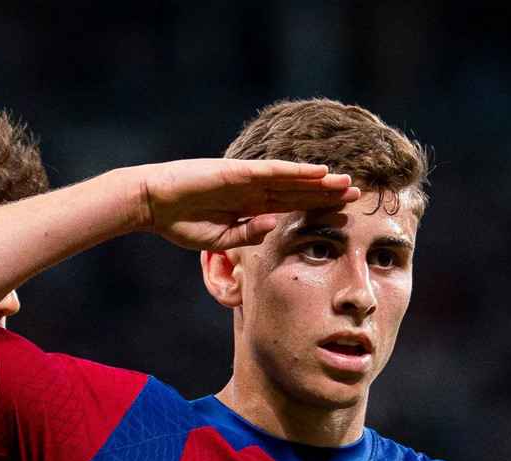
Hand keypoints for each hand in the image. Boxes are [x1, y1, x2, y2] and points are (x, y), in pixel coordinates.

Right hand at [139, 159, 359, 250]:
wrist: (152, 203)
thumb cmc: (179, 223)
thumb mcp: (219, 239)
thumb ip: (247, 234)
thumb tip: (274, 227)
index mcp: (248, 207)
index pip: (290, 207)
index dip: (316, 209)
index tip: (341, 215)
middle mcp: (252, 190)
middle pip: (298, 191)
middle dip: (327, 194)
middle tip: (358, 196)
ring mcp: (247, 178)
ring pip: (293, 180)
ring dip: (320, 182)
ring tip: (348, 184)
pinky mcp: (238, 171)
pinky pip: (274, 171)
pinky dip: (298, 171)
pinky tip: (320, 173)